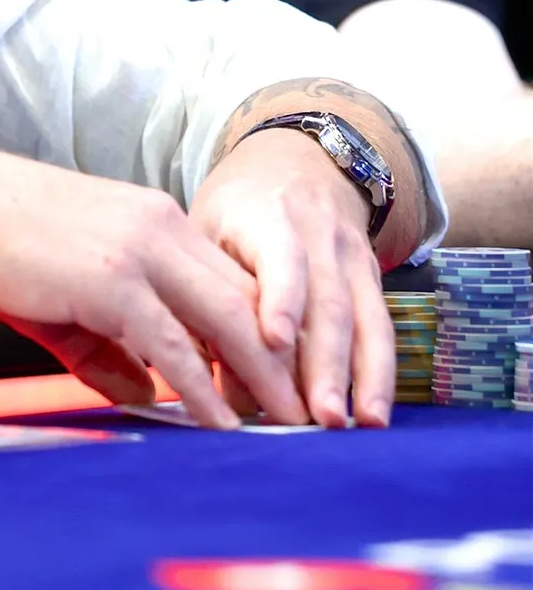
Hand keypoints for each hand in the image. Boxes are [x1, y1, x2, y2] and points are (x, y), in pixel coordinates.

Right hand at [0, 140, 306, 429]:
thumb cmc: (3, 247)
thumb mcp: (70, 299)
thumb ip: (111, 349)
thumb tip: (148, 398)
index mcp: (160, 222)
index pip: (234, 281)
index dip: (267, 333)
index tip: (288, 381)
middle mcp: (162, 229)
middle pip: (248, 300)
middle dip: (286, 361)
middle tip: (309, 412)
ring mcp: (140, 253)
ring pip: (225, 320)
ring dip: (261, 379)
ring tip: (285, 426)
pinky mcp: (111, 281)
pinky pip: (173, 344)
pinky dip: (202, 387)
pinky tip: (221, 422)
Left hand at [189, 129, 390, 427]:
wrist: (296, 164)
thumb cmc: (235, 216)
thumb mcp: (208, 236)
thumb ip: (209, 302)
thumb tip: (217, 391)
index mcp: (265, 215)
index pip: (279, 255)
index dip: (280, 296)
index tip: (274, 341)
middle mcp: (317, 233)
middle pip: (326, 300)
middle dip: (325, 362)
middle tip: (318, 416)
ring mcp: (352, 254)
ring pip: (362, 317)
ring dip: (362, 376)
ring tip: (360, 424)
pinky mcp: (372, 276)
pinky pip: (381, 327)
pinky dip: (380, 373)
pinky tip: (375, 413)